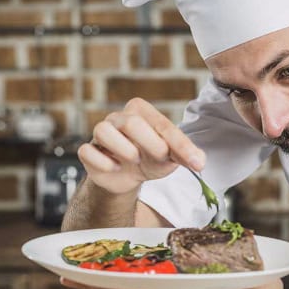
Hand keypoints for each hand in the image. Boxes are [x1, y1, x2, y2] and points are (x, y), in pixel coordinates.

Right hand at [77, 98, 205, 194]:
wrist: (127, 177)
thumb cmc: (150, 158)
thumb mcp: (171, 157)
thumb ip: (186, 155)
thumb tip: (200, 160)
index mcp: (141, 111)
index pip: (162, 124)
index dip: (180, 145)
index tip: (196, 163)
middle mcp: (119, 117)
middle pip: (131, 122)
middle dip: (151, 143)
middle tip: (160, 156)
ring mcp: (100, 132)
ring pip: (103, 131)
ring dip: (124, 150)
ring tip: (134, 160)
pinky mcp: (88, 150)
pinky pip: (87, 151)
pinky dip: (104, 163)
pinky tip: (115, 168)